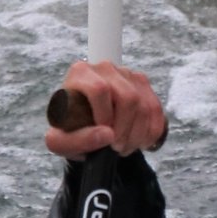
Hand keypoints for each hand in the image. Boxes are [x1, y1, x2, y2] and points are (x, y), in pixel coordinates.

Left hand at [45, 60, 167, 157]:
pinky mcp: (142, 85)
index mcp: (81, 74)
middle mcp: (105, 68)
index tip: (104, 136)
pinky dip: (151, 130)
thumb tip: (107, 135)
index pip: (100, 89)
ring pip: (144, 104)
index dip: (105, 116)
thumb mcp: (60, 142)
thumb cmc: (68, 130)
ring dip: (138, 133)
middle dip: (125, 130)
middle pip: (127, 97)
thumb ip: (76, 140)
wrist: (82, 127)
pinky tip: (140, 142)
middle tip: (116, 148)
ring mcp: (126, 74)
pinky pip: (155, 108)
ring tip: (125, 147)